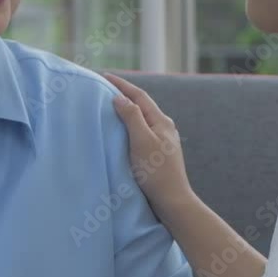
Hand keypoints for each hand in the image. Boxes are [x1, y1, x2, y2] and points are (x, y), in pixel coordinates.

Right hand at [104, 72, 195, 222]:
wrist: (172, 201)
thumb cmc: (156, 172)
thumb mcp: (142, 141)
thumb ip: (132, 117)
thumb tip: (120, 98)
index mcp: (161, 121)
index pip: (139, 96)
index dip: (122, 84)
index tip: (105, 75)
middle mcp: (163, 127)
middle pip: (141, 104)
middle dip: (124, 94)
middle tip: (105, 87)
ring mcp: (162, 140)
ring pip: (141, 118)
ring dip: (126, 109)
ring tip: (110, 106)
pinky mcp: (157, 153)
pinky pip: (141, 131)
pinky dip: (129, 125)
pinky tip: (121, 131)